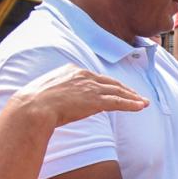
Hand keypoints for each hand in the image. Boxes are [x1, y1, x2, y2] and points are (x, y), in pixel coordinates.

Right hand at [11, 65, 148, 127]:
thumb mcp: (49, 90)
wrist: (33, 107)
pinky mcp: (95, 100)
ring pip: (117, 91)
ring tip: (143, 102)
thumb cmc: (35, 103)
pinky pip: (118, 102)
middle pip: (111, 82)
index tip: (117, 89)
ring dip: (133, 97)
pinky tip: (141, 106)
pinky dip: (131, 104)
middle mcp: (84, 76)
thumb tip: (63, 100)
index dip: (109, 84)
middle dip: (126, 90)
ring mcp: (90, 87)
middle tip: (137, 96)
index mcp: (72, 71)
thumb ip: (61, 91)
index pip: (96, 77)